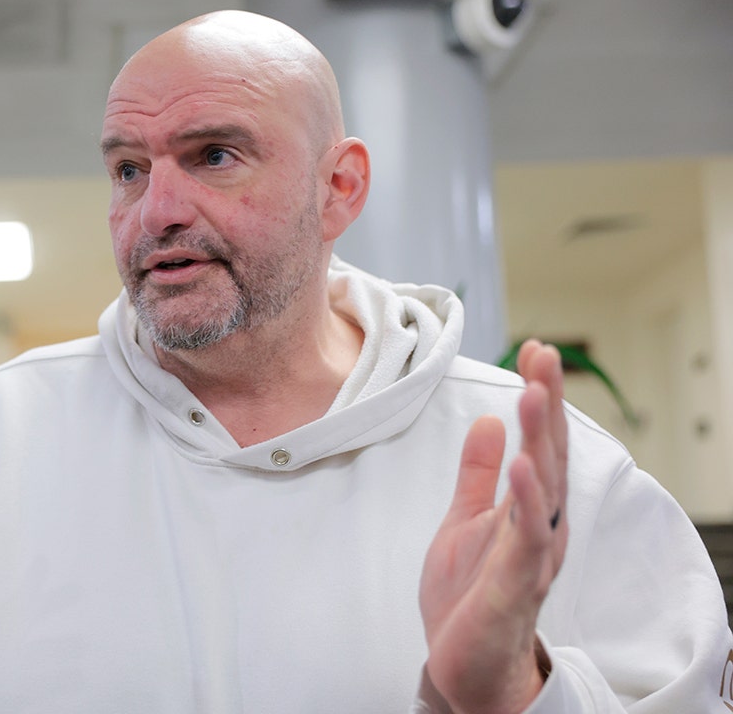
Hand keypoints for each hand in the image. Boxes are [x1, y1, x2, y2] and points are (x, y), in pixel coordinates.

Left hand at [419, 341, 568, 712]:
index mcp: (529, 509)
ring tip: (534, 393)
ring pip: (546, 489)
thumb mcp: (465, 522)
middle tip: (545, 353)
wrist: (464, 666)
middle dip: (548, 403)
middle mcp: (541, 527)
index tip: (535, 348)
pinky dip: (528, 500)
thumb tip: (490, 422)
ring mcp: (531, 556)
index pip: (540, 442)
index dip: (539, 396)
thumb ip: (478, 476)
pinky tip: (524, 465)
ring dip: (541, 439)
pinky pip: (527, 538)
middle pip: (550, 455)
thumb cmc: (469, 596)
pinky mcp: (515, 584)